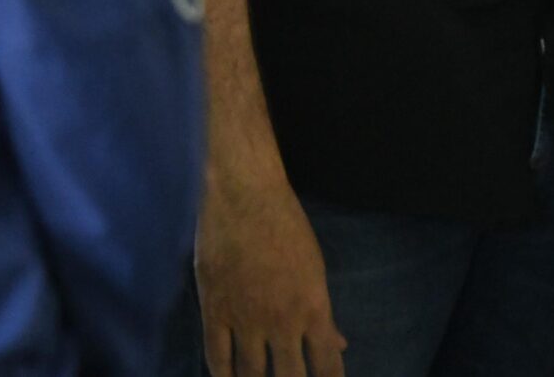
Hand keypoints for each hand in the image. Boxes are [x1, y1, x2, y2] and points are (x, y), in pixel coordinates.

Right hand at [195, 173, 345, 376]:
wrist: (244, 196)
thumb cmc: (286, 225)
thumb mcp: (315, 268)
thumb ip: (324, 315)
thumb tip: (338, 344)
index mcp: (314, 310)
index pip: (327, 367)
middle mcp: (283, 322)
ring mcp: (247, 320)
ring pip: (251, 375)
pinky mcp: (215, 312)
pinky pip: (217, 358)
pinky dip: (223, 375)